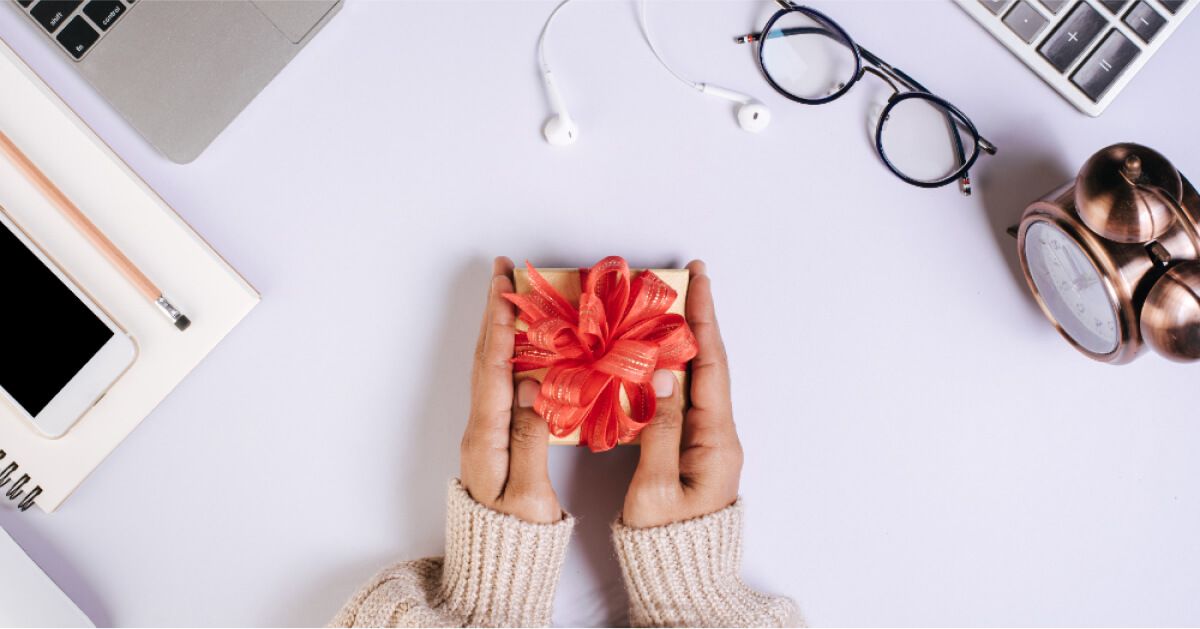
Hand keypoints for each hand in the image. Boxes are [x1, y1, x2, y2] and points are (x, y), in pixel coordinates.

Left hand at [459, 257, 561, 523]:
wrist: (495, 568)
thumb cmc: (514, 538)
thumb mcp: (528, 494)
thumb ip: (530, 437)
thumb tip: (531, 384)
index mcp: (486, 437)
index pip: (493, 367)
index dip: (500, 323)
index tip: (506, 283)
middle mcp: (480, 429)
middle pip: (486, 358)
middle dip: (496, 312)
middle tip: (507, 271)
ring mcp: (486, 433)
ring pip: (493, 369)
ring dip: (503, 329)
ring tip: (515, 294)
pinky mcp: (498, 440)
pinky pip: (504, 385)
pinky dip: (512, 355)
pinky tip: (527, 345)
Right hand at [622, 260, 742, 528]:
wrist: (682, 578)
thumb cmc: (665, 541)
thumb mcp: (654, 488)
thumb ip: (658, 430)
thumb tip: (661, 375)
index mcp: (715, 440)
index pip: (709, 365)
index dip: (702, 319)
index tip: (698, 280)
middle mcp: (718, 434)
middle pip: (708, 363)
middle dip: (698, 318)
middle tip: (687, 278)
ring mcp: (707, 441)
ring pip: (696, 378)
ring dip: (684, 341)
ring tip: (668, 306)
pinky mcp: (693, 449)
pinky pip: (684, 398)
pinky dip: (672, 368)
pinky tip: (656, 355)